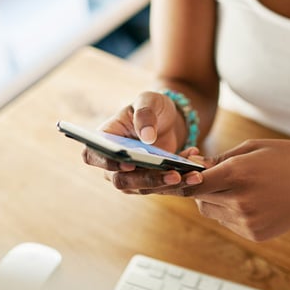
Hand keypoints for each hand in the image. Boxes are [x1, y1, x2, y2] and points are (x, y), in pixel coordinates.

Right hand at [81, 90, 202, 191]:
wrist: (167, 118)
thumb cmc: (151, 106)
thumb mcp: (148, 100)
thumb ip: (145, 114)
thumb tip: (146, 138)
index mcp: (104, 140)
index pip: (93, 156)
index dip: (107, 162)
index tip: (128, 162)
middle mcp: (113, 164)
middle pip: (121, 181)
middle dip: (148, 179)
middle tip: (173, 174)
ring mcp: (131, 176)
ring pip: (145, 188)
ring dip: (170, 183)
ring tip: (193, 174)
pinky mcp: (151, 182)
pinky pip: (164, 186)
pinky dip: (182, 178)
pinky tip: (196, 165)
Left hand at [177, 139, 289, 240]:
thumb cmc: (288, 158)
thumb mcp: (252, 148)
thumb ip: (219, 159)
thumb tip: (193, 167)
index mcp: (237, 174)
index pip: (192, 183)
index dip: (181, 179)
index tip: (177, 173)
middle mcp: (240, 201)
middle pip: (198, 198)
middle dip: (199, 186)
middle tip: (211, 173)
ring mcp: (248, 221)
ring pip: (211, 211)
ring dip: (213, 199)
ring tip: (237, 184)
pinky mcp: (255, 234)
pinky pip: (228, 222)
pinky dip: (230, 211)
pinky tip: (251, 198)